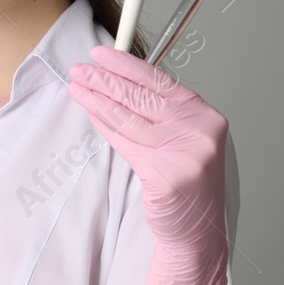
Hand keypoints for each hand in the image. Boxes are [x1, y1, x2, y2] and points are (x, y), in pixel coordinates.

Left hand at [67, 44, 230, 284]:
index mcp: (205, 116)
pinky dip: (105, 128)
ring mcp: (185, 155)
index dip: (128, 66)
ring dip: (98, 100)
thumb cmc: (188, 183)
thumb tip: (121, 83)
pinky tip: (92, 114)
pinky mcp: (166, 177)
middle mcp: (199, 131)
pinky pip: (126, 145)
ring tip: (78, 87)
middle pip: (142, 98)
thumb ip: (162, 113)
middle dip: (106, 80)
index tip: (103, 55)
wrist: (198, 230)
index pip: (161, 82)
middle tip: (81, 69)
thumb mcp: (184, 139)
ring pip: (131, 119)